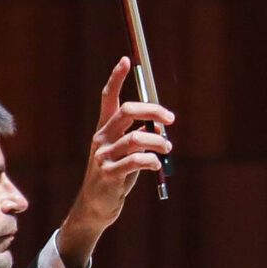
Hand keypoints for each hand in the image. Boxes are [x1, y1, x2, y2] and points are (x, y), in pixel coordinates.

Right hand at [57, 60, 173, 267]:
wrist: (96, 207)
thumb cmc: (116, 176)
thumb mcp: (127, 153)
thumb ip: (139, 136)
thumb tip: (158, 123)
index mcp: (104, 130)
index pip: (108, 98)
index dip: (117, 79)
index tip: (126, 60)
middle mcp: (101, 139)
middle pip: (126, 112)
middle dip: (152, 110)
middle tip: (169, 118)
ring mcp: (103, 157)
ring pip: (135, 138)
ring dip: (158, 141)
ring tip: (167, 147)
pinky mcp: (109, 174)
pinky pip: (135, 162)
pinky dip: (151, 160)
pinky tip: (156, 164)